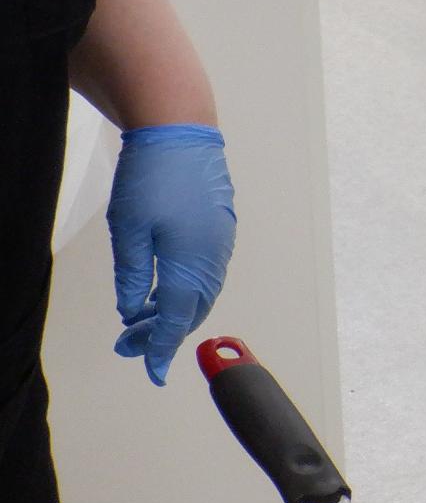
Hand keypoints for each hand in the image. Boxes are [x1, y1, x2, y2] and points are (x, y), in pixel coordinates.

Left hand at [107, 124, 235, 385]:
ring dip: (174, 312)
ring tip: (141, 319)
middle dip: (161, 333)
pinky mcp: (220, 228)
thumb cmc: (153, 176)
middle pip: (192, 310)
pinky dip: (187, 291)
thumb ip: (133, 276)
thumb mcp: (127, 230)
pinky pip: (207, 273)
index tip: (150, 371)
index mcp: (190, 262)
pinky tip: (166, 288)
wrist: (181, 131)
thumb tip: (133, 309)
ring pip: (201, 293)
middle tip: (128, 344)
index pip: (175, 320)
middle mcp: (213, 257)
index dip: (159, 349)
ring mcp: (221, 241)